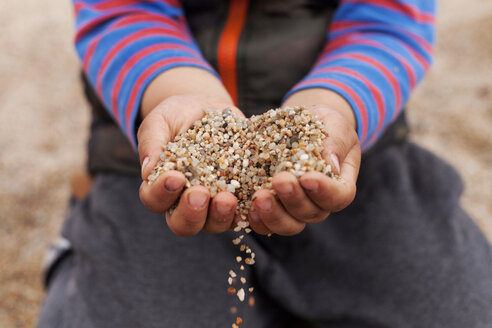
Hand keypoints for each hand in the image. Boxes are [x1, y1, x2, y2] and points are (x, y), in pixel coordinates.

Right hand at [138, 68, 243, 236]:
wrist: (208, 108)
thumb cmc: (178, 115)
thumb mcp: (161, 121)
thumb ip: (152, 142)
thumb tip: (147, 170)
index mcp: (161, 187)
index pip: (154, 200)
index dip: (161, 193)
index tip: (174, 177)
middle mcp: (184, 203)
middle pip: (182, 224)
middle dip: (191, 212)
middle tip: (200, 193)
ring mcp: (212, 205)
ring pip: (212, 224)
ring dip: (219, 215)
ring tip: (227, 198)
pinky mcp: (237, 199)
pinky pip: (242, 215)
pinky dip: (247, 212)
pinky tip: (252, 201)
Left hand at [248, 90, 360, 235]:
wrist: (299, 125)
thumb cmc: (324, 124)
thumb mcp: (334, 124)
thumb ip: (335, 142)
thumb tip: (330, 165)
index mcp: (339, 185)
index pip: (338, 196)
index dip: (324, 191)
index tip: (307, 177)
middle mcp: (318, 204)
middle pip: (310, 213)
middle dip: (294, 199)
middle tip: (279, 180)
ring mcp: (294, 210)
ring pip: (288, 225)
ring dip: (273, 214)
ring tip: (259, 197)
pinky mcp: (272, 209)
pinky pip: (265, 224)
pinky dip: (256, 219)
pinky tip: (245, 208)